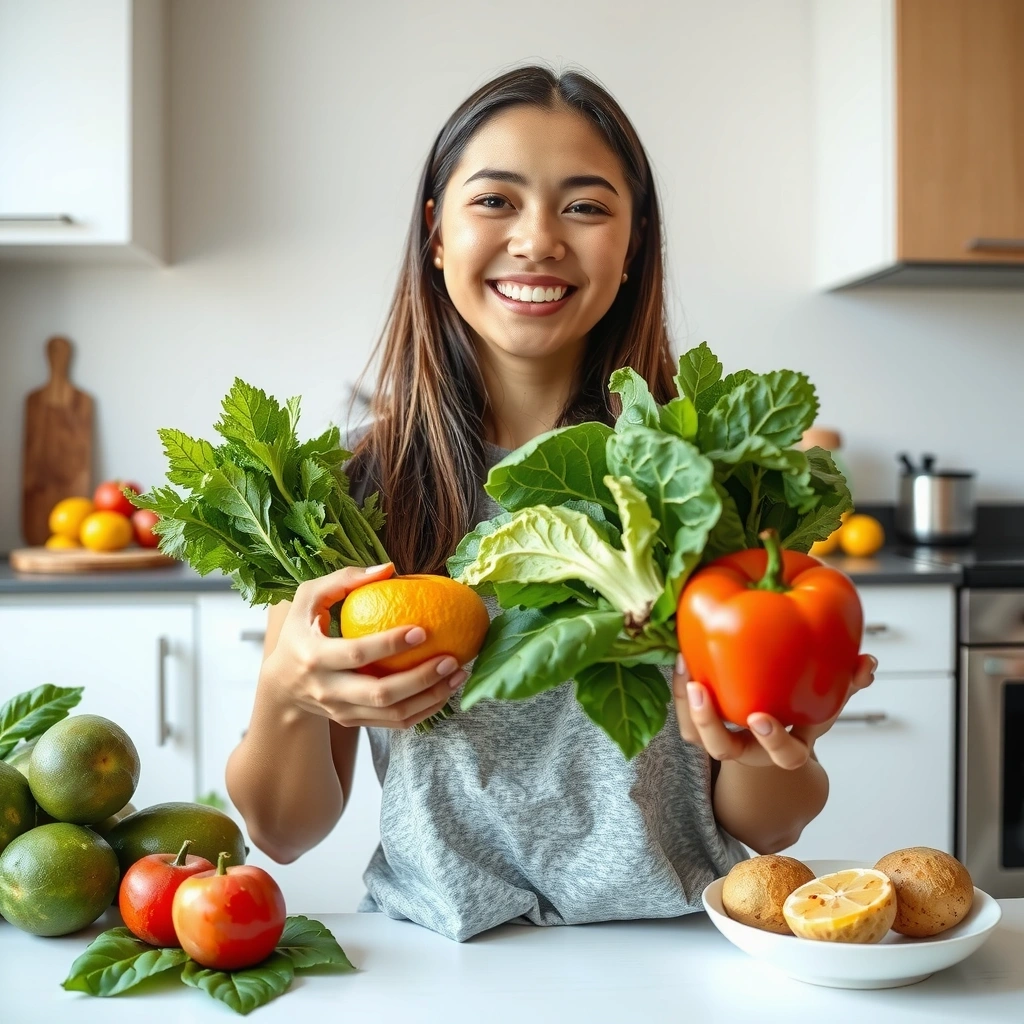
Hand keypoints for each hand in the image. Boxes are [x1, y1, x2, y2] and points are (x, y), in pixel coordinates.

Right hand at [260, 563, 466, 729]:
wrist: (281, 687)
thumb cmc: (300, 632)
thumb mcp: (307, 599)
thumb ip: (344, 579)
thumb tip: (389, 568)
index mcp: (313, 657)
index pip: (356, 654)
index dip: (390, 644)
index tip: (422, 629)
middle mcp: (327, 690)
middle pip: (380, 693)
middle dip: (421, 679)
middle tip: (452, 659)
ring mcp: (342, 711)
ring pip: (393, 714)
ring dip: (431, 697)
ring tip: (458, 675)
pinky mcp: (355, 722)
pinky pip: (396, 723)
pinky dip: (425, 710)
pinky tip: (446, 690)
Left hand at [673, 653, 877, 769]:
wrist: (768, 736)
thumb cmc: (799, 714)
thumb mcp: (825, 702)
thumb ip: (847, 682)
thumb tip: (868, 662)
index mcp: (783, 748)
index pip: (784, 754)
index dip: (774, 740)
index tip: (762, 717)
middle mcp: (747, 748)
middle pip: (723, 749)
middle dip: (711, 725)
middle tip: (701, 692)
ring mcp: (719, 735)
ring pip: (692, 734)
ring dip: (685, 705)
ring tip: (685, 668)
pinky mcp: (697, 719)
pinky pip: (682, 711)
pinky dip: (679, 686)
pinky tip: (683, 655)